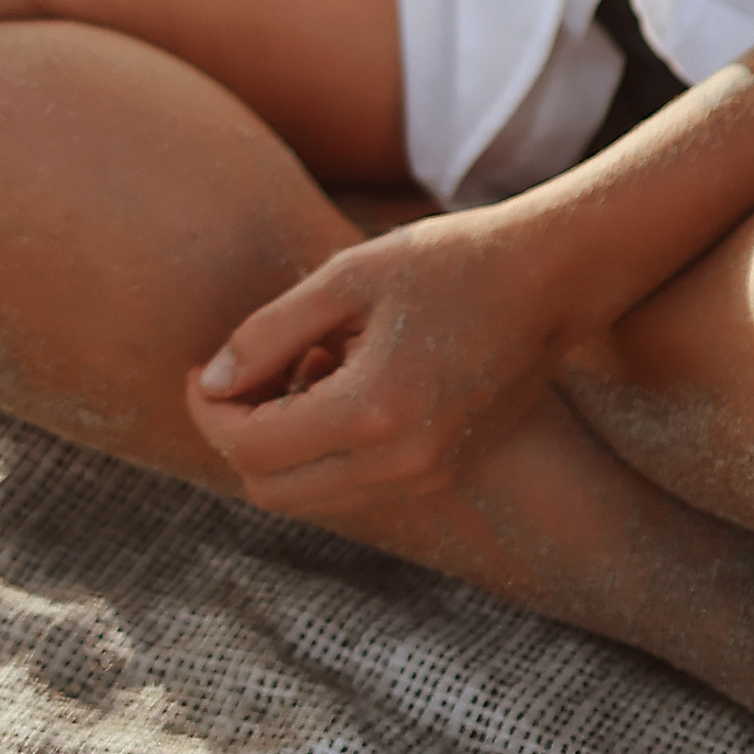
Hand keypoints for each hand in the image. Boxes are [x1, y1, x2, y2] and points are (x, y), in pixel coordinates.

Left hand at [184, 210, 568, 511]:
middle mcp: (400, 465)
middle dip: (239, 432)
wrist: (552, 279)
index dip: (209, 410)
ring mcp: (427, 477)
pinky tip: (344, 372)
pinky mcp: (444, 473)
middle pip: (272, 490)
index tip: (201, 367)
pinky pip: (353, 481)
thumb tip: (213, 382)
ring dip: (283, 438)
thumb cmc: (450, 261)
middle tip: (242, 369)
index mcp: (372, 413)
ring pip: (310, 492)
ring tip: (309, 355)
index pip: (251, 448)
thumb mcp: (348, 277)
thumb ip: (270, 332)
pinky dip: (325, 442)